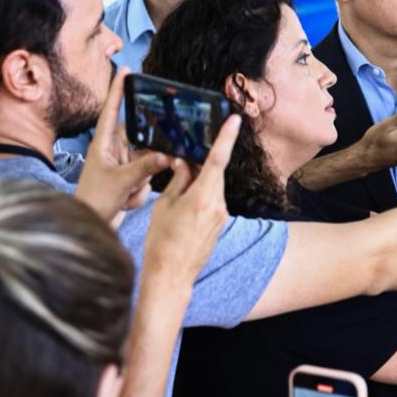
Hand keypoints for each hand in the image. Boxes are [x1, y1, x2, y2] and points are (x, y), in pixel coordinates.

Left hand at [75, 68, 171, 221]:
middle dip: (145, 155)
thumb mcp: (121, 182)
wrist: (90, 224)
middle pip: (140, 138)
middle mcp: (113, 150)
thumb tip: (167, 155)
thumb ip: (145, 167)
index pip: (112, 111)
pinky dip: (140, 189)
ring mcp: (122, 163)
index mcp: (103, 144)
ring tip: (125, 193)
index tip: (126, 71)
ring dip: (141, 180)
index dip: (119, 90)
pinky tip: (126, 199)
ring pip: (147, 160)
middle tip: (140, 167)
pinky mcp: (130, 176)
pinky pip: (147, 175)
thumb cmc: (94, 200)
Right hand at [142, 115, 240, 285]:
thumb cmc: (162, 241)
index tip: (235, 120)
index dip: (226, 137)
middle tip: (181, 163)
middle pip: (214, 173)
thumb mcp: (164, 205)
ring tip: (177, 196)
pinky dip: (201, 197)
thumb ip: (178, 180)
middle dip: (201, 166)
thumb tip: (184, 162)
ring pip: (213, 187)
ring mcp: (222, 216)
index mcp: (203, 197)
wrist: (171, 275)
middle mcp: (218, 205)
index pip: (218, 159)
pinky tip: (184, 209)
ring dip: (199, 184)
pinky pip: (212, 201)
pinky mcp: (220, 224)